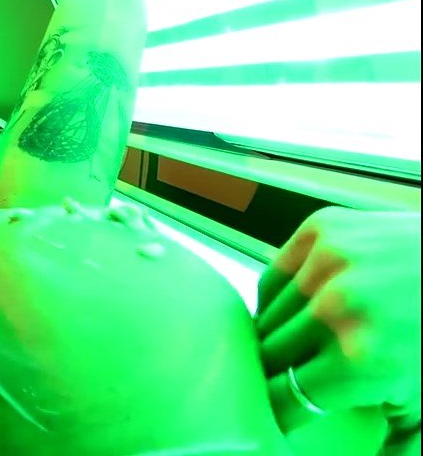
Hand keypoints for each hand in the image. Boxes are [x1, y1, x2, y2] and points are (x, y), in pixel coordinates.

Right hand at [256, 207, 420, 433]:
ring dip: (279, 335)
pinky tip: (301, 307)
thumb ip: (396, 446)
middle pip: (269, 358)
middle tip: (301, 374)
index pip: (282, 400)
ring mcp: (326, 264)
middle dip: (281, 372)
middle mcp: (336, 308)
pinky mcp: (320, 230)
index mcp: (360, 361)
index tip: (283, 413)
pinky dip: (279, 298)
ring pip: (266, 317)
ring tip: (304, 341)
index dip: (279, 411)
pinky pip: (272, 278)